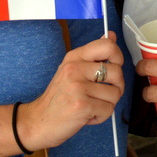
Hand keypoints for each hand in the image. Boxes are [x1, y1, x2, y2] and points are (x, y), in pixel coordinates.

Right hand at [17, 32, 123, 150]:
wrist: (38, 122)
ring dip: (107, 104)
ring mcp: (78, 87)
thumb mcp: (73, 69)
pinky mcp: (82, 106)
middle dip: (116, 86)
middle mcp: (75, 68)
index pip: (108, 46)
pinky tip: (88, 115)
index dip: (118, 57)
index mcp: (74, 57)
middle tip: (104, 94)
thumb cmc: (59, 97)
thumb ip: (93, 54)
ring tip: (92, 106)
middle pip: (117, 71)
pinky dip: (101, 116)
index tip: (113, 67)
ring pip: (115, 93)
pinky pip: (108, 109)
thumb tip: (111, 35)